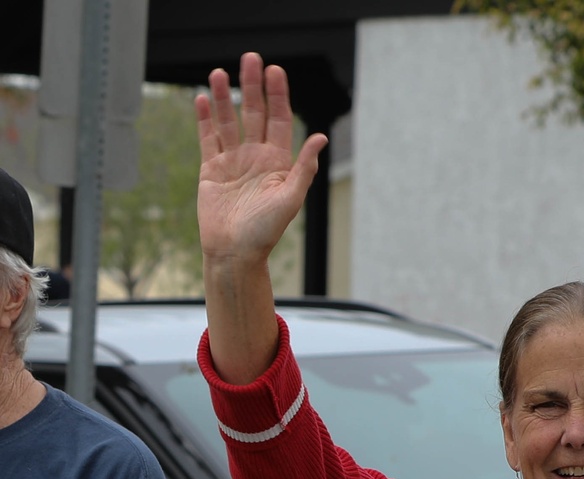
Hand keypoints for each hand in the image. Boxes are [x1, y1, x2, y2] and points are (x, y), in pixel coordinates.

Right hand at [195, 52, 326, 264]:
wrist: (235, 254)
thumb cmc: (265, 232)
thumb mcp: (290, 199)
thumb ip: (304, 168)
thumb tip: (321, 137)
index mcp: (277, 163)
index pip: (279, 121)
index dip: (278, 96)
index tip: (275, 71)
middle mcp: (255, 158)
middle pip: (254, 114)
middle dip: (252, 87)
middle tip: (250, 59)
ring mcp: (233, 162)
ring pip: (228, 121)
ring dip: (223, 97)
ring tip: (219, 73)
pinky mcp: (211, 170)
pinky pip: (208, 139)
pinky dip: (205, 119)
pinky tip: (202, 98)